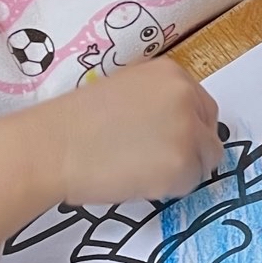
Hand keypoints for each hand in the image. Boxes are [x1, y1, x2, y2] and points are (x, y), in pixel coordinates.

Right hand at [0, 57, 220, 262]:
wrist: (51, 147)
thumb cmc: (76, 121)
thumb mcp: (125, 90)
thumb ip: (158, 101)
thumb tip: (182, 125)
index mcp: (172, 73)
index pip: (202, 107)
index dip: (185, 129)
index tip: (161, 142)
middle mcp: (187, 97)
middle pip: (210, 133)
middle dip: (190, 150)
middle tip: (153, 161)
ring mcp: (188, 130)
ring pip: (205, 161)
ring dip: (181, 171)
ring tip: (140, 171)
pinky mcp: (183, 164)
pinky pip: (191, 183)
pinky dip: (169, 189)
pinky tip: (137, 181)